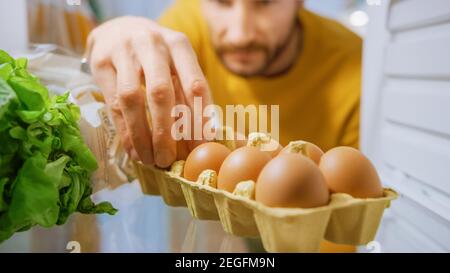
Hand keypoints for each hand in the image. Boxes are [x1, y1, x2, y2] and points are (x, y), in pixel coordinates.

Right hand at [86, 16, 211, 166]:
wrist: (118, 28)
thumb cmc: (157, 55)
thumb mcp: (177, 64)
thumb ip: (189, 94)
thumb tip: (207, 137)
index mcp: (179, 45)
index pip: (195, 85)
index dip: (200, 120)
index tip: (201, 148)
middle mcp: (153, 44)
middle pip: (162, 93)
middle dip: (167, 133)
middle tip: (170, 160)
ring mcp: (124, 51)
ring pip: (132, 99)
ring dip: (142, 135)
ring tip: (151, 160)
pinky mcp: (101, 62)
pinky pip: (113, 103)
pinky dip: (125, 131)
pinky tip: (134, 150)